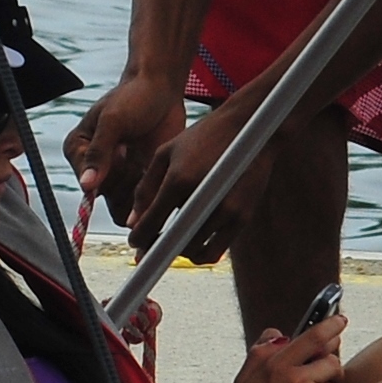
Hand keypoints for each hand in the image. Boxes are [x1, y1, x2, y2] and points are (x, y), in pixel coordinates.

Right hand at [65, 71, 187, 216]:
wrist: (162, 89)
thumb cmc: (133, 97)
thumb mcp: (113, 120)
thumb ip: (98, 153)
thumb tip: (86, 185)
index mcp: (77, 150)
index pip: (86, 182)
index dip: (108, 178)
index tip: (124, 156)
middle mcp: (94, 166)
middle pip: (106, 197)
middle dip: (126, 185)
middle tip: (140, 159)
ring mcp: (118, 175)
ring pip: (124, 204)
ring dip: (140, 194)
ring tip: (150, 162)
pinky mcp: (139, 180)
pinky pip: (142, 203)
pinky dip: (153, 196)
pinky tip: (160, 171)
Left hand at [124, 91, 287, 256]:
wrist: (249, 128)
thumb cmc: (202, 137)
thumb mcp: (166, 153)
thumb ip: (146, 188)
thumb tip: (132, 222)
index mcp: (179, 179)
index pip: (152, 222)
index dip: (139, 238)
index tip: (134, 243)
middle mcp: (203, 197)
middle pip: (172, 241)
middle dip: (156, 248)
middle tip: (149, 247)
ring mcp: (226, 210)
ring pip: (193, 250)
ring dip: (177, 252)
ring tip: (170, 242)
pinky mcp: (242, 217)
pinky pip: (216, 251)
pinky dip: (199, 254)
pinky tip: (190, 245)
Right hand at [223, 314, 344, 382]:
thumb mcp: (244, 380)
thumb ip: (261, 353)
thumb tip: (281, 333)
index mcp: (268, 360)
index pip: (307, 336)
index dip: (328, 326)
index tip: (340, 319)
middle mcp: (287, 370)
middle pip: (326, 349)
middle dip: (333, 344)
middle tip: (338, 334)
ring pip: (332, 373)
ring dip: (327, 382)